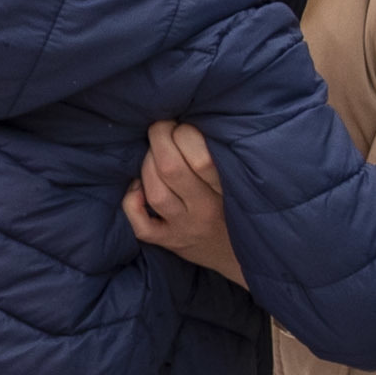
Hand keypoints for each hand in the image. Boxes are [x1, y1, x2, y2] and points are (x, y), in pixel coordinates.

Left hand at [127, 120, 242, 283]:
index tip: (183, 126)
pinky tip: (138, 187)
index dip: (184, 133)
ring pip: (155, 193)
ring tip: (153, 154)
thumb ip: (222, 155)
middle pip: (172, 170)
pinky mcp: (168, 243)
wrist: (243, 256)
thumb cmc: (240, 206)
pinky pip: (141, 224)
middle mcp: (206, 210)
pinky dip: (132, 201)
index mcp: (228, 190)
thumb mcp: (242, 181)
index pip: (202, 159)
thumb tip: (189, 119)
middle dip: (160, 139)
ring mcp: (184, 228)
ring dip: (147, 165)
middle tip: (162, 129)